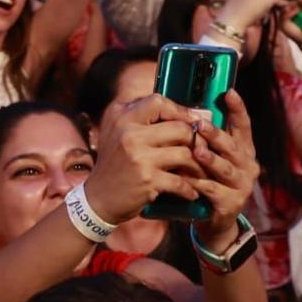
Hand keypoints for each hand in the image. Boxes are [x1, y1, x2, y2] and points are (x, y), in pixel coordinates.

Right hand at [83, 93, 208, 224]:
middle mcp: (128, 132)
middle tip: (204, 150)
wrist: (97, 198)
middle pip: (180, 128)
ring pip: (185, 153)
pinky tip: (192, 192)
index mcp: (121, 116)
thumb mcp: (118, 132)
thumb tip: (183, 112)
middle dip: (197, 141)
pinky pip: (181, 181)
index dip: (181, 111)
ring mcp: (138, 156)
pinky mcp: (146, 179)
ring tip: (200, 172)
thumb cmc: (115, 164)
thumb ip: (142, 118)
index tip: (192, 123)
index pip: (159, 102)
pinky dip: (190, 189)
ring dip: (198, 166)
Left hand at [183, 92, 258, 245]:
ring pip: (225, 169)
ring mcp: (242, 186)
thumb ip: (207, 140)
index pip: (244, 126)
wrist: (214, 221)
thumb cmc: (209, 182)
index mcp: (244, 150)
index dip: (238, 109)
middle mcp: (248, 166)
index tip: (228, 92)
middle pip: (233, 146)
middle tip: (200, 124)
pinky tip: (185, 178)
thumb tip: (190, 112)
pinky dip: (199, 183)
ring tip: (197, 151)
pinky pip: (213, 190)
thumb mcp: (212, 159)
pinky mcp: (231, 204)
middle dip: (216, 135)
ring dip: (210, 159)